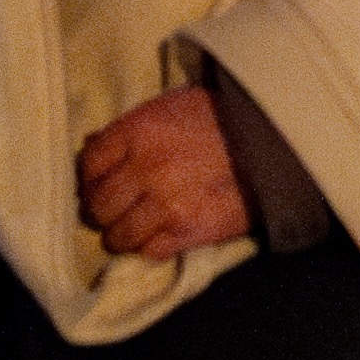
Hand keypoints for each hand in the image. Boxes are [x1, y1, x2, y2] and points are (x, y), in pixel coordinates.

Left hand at [74, 83, 246, 260]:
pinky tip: (157, 235)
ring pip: (118, 236)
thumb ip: (133, 131)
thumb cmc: (219, 118)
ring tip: (131, 229)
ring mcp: (165, 205)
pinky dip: (149, 246)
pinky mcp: (187, 232)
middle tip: (112, 211)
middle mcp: (145, 169)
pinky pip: (149, 251)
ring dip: (120, 235)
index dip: (89, 179)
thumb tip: (96, 151)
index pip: (90, 163)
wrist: (270, 142)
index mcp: (138, 131)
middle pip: (98, 206)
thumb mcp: (169, 108)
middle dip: (101, 211)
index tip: (97, 185)